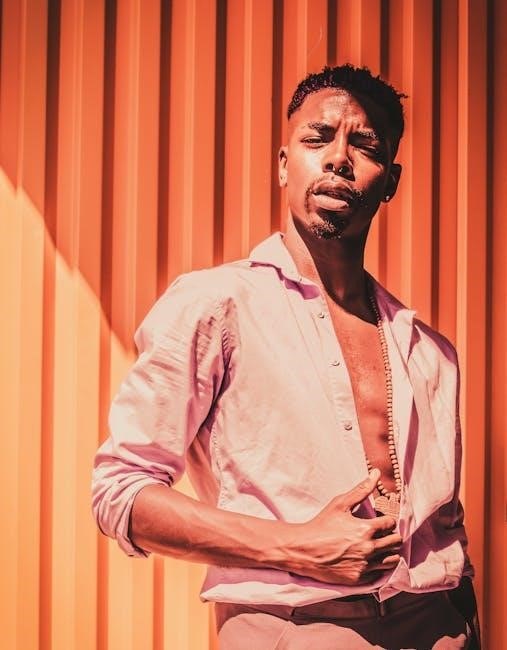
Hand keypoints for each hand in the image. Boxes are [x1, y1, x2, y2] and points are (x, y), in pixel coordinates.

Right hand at [282, 469, 401, 584]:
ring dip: (388, 552)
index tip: (380, 520)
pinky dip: (377, 566)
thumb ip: (361, 490)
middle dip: (391, 536)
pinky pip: (379, 574)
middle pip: (396, 542)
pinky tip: (368, 559)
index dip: (387, 520)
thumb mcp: (339, 504)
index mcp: (367, 529)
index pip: (391, 523)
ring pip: (392, 560)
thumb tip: (376, 473)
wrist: (304, 550)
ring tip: (377, 547)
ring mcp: (364, 565)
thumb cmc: (321, 524)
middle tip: (381, 534)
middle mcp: (369, 548)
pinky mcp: (359, 578)